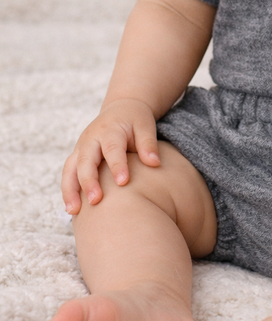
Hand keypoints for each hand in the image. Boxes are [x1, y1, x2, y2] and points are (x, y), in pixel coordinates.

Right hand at [61, 98, 160, 213]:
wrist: (121, 110)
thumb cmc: (135, 120)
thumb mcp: (145, 126)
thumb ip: (148, 144)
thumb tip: (155, 163)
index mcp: (110, 130)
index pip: (112, 148)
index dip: (116, 165)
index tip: (123, 182)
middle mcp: (90, 139)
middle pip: (85, 160)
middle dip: (89, 181)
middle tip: (96, 201)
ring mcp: (81, 148)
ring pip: (70, 169)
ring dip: (70, 190)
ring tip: (74, 211)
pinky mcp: (77, 157)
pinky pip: (68, 174)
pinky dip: (68, 191)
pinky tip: (72, 210)